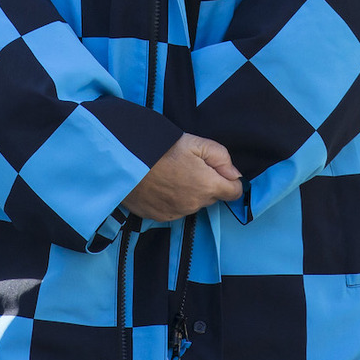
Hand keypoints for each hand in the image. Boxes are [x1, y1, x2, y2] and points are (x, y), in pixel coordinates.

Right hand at [123, 134, 243, 221]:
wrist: (125, 161)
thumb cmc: (161, 148)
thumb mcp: (195, 142)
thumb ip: (221, 157)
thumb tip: (234, 174)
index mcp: (208, 186)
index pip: (235, 192)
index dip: (229, 180)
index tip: (217, 170)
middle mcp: (195, 205)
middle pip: (212, 197)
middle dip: (207, 184)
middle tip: (188, 166)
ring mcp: (177, 213)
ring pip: (193, 204)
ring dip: (190, 193)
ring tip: (172, 174)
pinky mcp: (160, 217)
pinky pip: (175, 210)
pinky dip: (172, 200)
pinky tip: (161, 185)